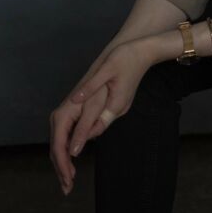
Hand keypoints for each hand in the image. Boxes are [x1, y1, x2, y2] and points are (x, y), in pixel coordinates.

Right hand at [49, 84, 108, 195]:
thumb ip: (84, 128)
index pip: (58, 145)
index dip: (62, 165)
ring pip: (58, 145)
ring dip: (62, 163)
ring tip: (68, 181)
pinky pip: (63, 139)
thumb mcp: (97, 107)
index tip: (68, 180)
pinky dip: (65, 154)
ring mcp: (63, 116)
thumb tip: (73, 151)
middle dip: (60, 168)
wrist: (111, 66)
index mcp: (64, 113)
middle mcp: (59, 115)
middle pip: (55, 147)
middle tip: (67, 188)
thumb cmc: (106, 86)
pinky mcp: (69, 117)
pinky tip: (70, 165)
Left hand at [67, 38, 154, 156]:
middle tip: (65, 160)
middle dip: (80, 143)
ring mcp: (119, 107)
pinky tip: (79, 129)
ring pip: (97, 127)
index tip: (69, 154)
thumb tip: (75, 99)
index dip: (79, 139)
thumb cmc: (127, 56)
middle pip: (95, 131)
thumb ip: (91, 86)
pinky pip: (101, 119)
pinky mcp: (118, 104)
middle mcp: (117, 109)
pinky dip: (89, 126)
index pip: (94, 126)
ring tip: (67, 151)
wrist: (146, 51)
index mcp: (115, 103)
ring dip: (83, 137)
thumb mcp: (107, 68)